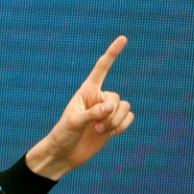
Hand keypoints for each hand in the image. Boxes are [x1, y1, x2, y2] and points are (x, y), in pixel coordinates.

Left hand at [25, 36, 135, 178]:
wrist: (64, 154)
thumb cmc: (63, 135)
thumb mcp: (74, 122)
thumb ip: (92, 113)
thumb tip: (111, 108)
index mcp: (87, 91)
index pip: (102, 68)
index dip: (112, 53)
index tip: (123, 38)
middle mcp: (99, 98)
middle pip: (117, 98)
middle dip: (110, 114)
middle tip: (97, 127)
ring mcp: (107, 111)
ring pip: (126, 108)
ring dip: (116, 122)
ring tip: (100, 131)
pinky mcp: (113, 124)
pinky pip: (129, 118)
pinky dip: (123, 126)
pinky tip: (109, 134)